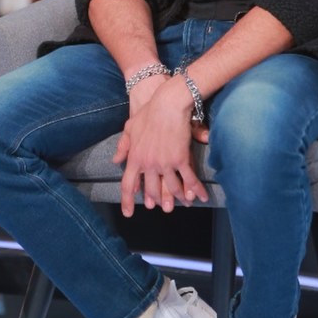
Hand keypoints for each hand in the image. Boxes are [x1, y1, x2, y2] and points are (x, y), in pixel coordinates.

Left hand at [115, 76, 209, 216]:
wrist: (167, 104)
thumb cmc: (148, 112)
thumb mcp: (130, 127)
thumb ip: (123, 146)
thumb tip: (116, 160)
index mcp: (135, 157)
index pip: (128, 185)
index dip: (128, 201)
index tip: (128, 213)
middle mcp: (148, 164)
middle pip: (152, 190)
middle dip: (158, 201)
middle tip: (163, 209)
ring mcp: (165, 163)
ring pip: (172, 188)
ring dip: (178, 198)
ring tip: (183, 204)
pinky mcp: (181, 159)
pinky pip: (189, 179)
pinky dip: (195, 190)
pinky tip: (201, 196)